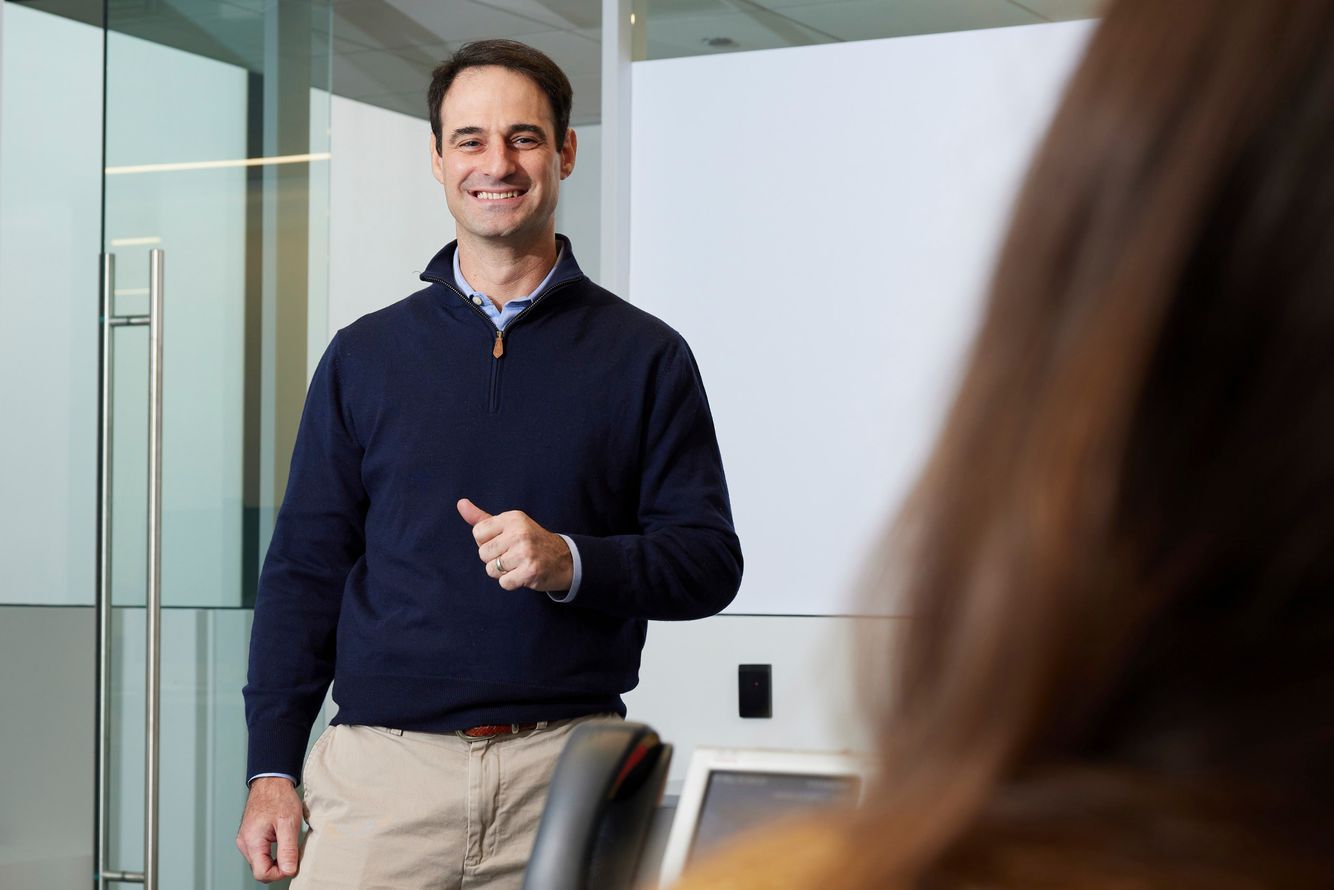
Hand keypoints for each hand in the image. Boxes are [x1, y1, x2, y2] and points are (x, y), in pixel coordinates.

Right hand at [236, 776, 302, 882]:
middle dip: (278, 867)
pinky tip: (281, 841)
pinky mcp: (249, 837)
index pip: (262, 874)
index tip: (292, 863)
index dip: (279, 873)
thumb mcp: (289, 823)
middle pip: (260, 870)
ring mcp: (245, 840)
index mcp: (252, 841)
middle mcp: (245, 843)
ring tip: (287, 843)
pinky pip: (260, 853)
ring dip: (275, 860)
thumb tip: (289, 871)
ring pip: (260, 863)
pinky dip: (272, 853)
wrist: (271, 781)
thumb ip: (288, 849)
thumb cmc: (279, 798)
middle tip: (293, 853)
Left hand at [458, 498, 573, 591]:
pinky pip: (504, 582)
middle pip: (483, 553)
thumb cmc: (530, 542)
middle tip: (513, 555)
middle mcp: (519, 532)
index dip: (487, 542)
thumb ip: (482, 518)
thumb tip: (461, 503)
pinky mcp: (530, 571)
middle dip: (494, 559)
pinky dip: (511, 582)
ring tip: (518, 565)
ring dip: (503, 572)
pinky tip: (523, 574)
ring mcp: (525, 551)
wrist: (563, 559)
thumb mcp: (508, 525)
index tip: (504, 542)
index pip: (478, 533)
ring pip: (491, 569)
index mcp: (512, 518)